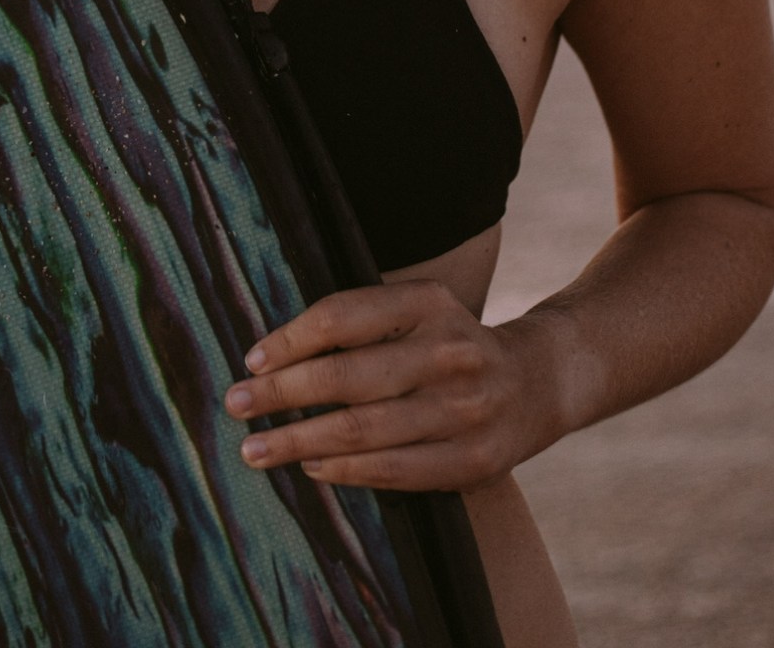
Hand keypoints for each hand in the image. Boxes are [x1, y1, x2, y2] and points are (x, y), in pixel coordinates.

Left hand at [222, 280, 560, 492]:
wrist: (538, 381)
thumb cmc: (449, 343)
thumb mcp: (417, 309)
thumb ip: (360, 321)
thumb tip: (274, 353)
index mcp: (429, 302)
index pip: (342, 316)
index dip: (290, 339)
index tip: (252, 360)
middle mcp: (450, 351)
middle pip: (346, 376)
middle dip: (281, 394)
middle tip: (236, 404)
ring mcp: (465, 409)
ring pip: (363, 430)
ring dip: (298, 441)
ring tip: (256, 449)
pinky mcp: (474, 460)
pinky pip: (394, 471)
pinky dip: (344, 470)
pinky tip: (310, 466)